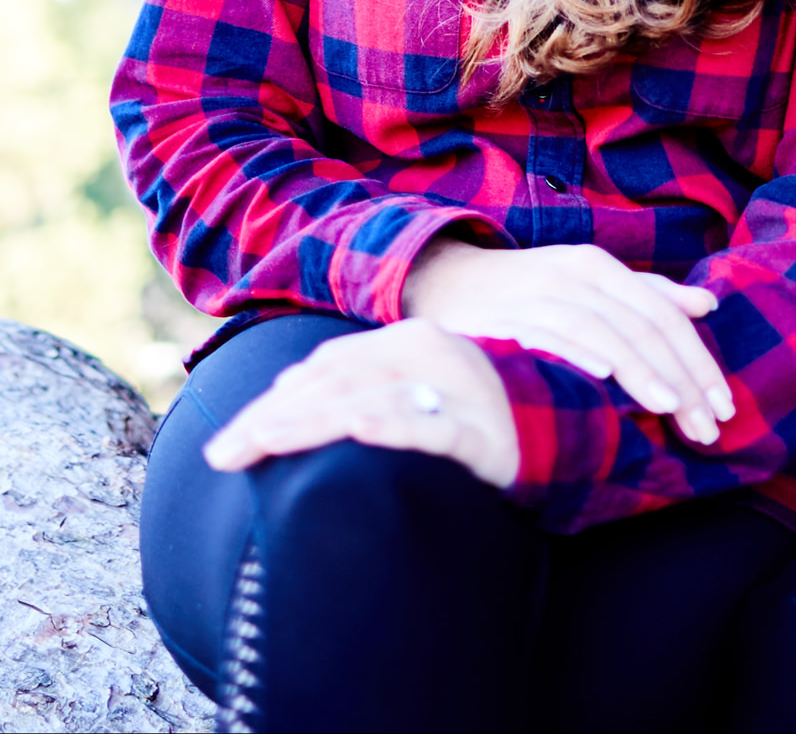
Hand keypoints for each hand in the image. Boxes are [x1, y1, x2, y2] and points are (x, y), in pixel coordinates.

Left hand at [202, 318, 520, 486]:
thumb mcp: (418, 389)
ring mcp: (458, 391)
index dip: (275, 402)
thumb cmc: (483, 412)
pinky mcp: (485, 432)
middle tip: (221, 455)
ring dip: (307, 425)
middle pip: (335, 384)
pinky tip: (355, 434)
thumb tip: (293, 396)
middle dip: (271, 420)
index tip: (233, 439)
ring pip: (368, 403)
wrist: (575, 425)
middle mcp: (431, 354)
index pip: (328, 368)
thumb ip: (365, 387)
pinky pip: (430, 427)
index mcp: (410, 340)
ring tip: (260, 445)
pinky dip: (390, 427)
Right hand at [401, 238, 734, 446]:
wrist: (445, 283)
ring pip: (603, 331)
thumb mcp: (587, 283)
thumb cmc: (528, 291)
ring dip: (640, 371)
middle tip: (708, 426)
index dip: (699, 360)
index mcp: (597, 266)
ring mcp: (538, 296)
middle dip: (682, 378)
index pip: (663, 315)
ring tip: (671, 409)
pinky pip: (548, 335)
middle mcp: (572, 276)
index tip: (723, 405)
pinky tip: (603, 379)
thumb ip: (648, 294)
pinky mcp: (504, 318)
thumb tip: (707, 306)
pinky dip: (578, 353)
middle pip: (642, 327)